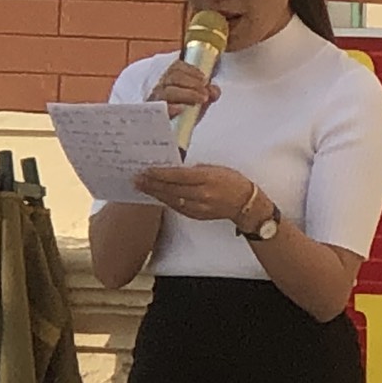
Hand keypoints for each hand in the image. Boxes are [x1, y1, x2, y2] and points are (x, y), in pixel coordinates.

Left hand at [135, 165, 258, 223]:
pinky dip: (165, 201)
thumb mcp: (214, 168)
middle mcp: (202, 194)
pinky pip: (177, 207)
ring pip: (171, 200)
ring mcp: (198, 207)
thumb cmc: (232, 181)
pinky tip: (156, 196)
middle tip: (136, 179)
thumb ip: (194, 169)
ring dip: (155, 193)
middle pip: (171, 189)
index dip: (160, 174)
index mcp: (206, 178)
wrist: (245, 204)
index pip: (178, 176)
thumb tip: (174, 167)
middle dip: (152, 184)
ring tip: (141, 187)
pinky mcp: (197, 215)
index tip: (146, 170)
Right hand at [148, 57, 218, 118]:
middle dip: (193, 82)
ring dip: (187, 93)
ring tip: (201, 100)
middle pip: (173, 77)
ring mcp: (156, 101)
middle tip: (205, 92)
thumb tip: (214, 90)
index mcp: (170, 80)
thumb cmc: (186, 114)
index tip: (204, 78)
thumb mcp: (200, 102)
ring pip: (167, 91)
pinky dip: (171, 107)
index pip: (176, 67)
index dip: (191, 70)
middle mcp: (161, 88)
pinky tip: (181, 108)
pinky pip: (160, 109)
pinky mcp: (155, 115)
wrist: (176, 134)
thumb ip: (209, 93)